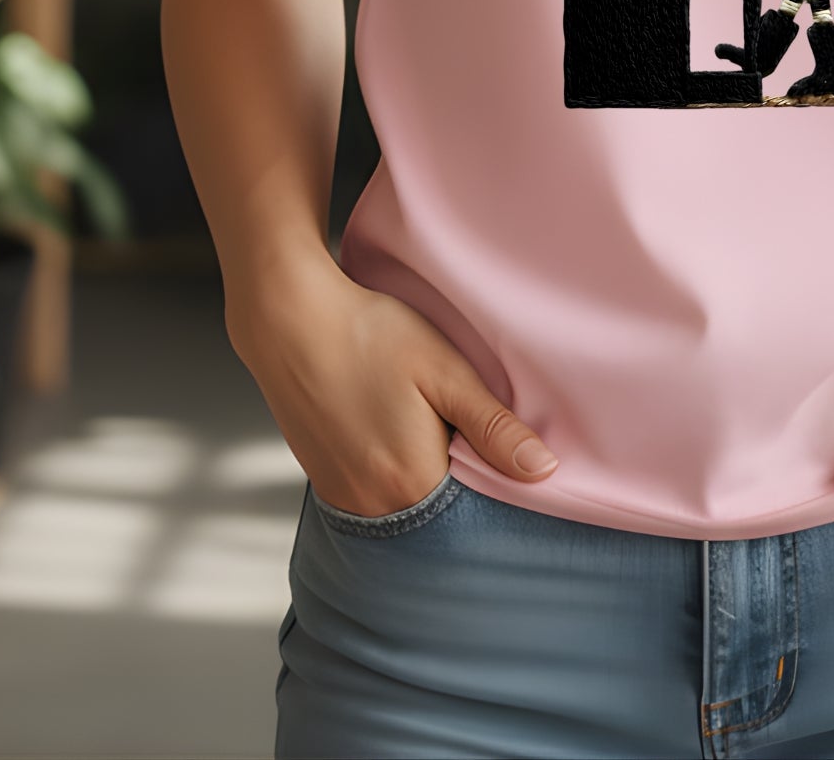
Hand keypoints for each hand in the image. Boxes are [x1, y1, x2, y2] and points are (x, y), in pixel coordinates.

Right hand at [226, 248, 557, 516]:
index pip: (474, 510)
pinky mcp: (322, 481)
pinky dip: (391, 472)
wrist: (290, 320)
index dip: (493, 479)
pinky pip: (372, 495)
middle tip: (459, 426)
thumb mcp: (444, 370)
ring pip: (403, 504)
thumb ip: (493, 426)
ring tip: (427, 424)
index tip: (499, 445)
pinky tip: (393, 430)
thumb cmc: (370, 336)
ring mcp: (342, 497)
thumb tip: (543, 471)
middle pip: (437, 513)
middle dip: (458, 479)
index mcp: (412, 482)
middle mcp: (373, 505)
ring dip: (423, 476)